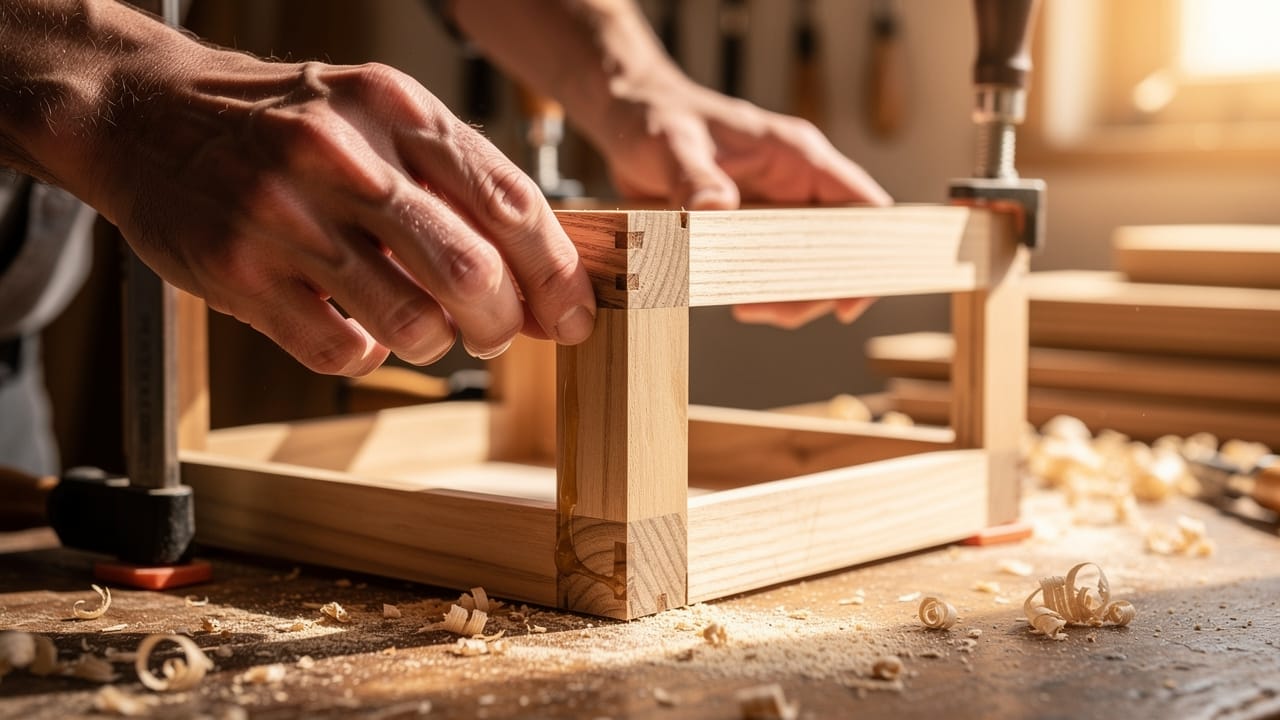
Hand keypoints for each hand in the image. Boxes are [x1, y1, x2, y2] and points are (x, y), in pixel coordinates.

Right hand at [6, 2, 595, 375]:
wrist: (144, 112)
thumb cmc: (283, 124)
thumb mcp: (377, 117)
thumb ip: (456, 184)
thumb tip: (537, 276)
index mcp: (395, 109)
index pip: (509, 202)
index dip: (555, 273)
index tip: (575, 316)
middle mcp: (345, 157)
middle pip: (470, 270)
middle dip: (501, 321)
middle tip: (496, 333)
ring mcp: (287, 217)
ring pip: (410, 321)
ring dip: (433, 343)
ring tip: (417, 324)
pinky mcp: (240, 272)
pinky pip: (339, 352)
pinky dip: (362, 355)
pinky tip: (349, 328)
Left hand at [591, 73, 890, 328]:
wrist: (629, 114)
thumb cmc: (656, 116)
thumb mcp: (671, 145)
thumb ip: (694, 177)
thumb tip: (714, 209)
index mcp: (795, 155)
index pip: (860, 204)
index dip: (867, 253)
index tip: (847, 301)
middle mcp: (794, 181)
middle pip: (839, 246)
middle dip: (817, 287)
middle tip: (772, 312)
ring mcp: (774, 204)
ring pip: (808, 261)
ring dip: (788, 294)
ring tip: (746, 307)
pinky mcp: (749, 223)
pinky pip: (774, 264)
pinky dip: (763, 287)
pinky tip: (735, 299)